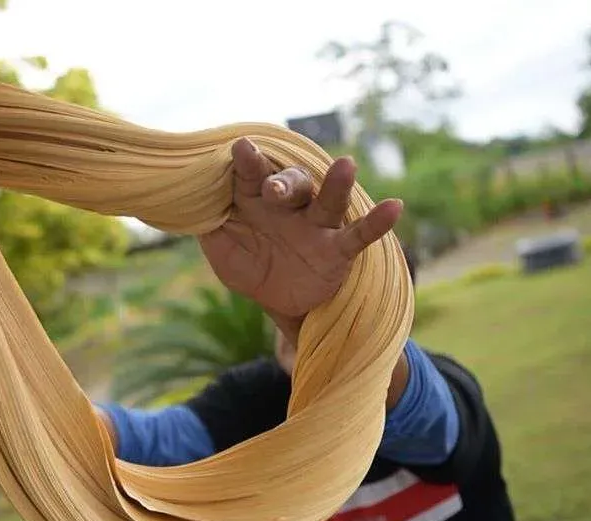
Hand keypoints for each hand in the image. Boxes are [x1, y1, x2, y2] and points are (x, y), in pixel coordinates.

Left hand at [198, 138, 402, 344]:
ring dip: (337, 184)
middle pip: (291, 183)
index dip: (248, 163)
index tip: (241, 148)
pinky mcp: (338, 250)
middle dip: (284, 182)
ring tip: (347, 164)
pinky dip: (377, 222)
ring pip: (328, 200)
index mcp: (257, 200)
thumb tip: (195, 205)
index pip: (252, 176)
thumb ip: (210, 227)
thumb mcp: (222, 252)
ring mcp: (316, 226)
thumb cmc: (249, 266)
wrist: (279, 303)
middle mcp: (289, 206)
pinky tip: (395, 206)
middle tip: (274, 187)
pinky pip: (359, 235)